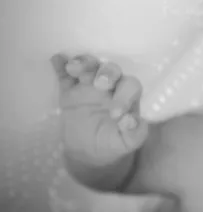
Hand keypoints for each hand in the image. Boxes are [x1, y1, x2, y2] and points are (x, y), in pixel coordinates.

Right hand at [50, 53, 148, 167]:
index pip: (130, 87)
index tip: (115, 114)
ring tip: (74, 69)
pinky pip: (64, 75)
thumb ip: (135, 133)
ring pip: (89, 67)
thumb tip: (132, 121)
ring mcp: (88, 86)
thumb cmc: (112, 143)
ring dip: (84, 64)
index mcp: (127, 97)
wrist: (87, 152)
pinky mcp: (69, 90)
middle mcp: (111, 87)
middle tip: (99, 84)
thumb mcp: (126, 143)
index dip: (125, 96)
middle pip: (111, 70)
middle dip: (106, 73)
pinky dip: (60, 65)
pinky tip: (57, 59)